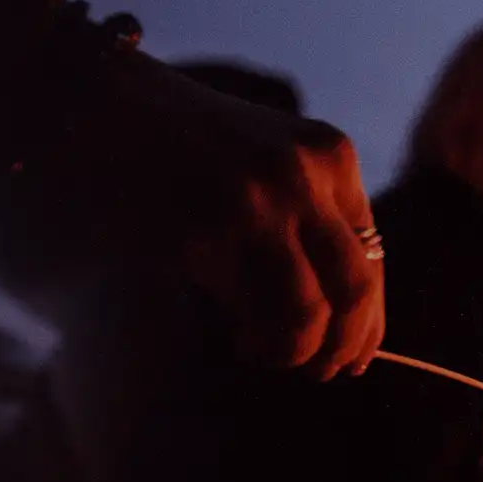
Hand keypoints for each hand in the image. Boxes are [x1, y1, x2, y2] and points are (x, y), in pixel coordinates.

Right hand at [116, 59, 386, 377]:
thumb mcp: (272, 165)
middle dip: (343, 347)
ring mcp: (258, 200)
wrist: (109, 108)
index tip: (354, 360)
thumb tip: (341, 324)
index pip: (373, 256)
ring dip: (294, 352)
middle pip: (354, 290)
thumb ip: (310, 222)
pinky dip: (254, 335)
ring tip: (264, 354)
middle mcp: (306, 176)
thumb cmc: (189, 148)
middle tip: (321, 373)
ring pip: (307, 312)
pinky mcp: (207, 227)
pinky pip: (250, 307)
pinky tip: (239, 338)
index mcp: (331, 157)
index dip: (369, 320)